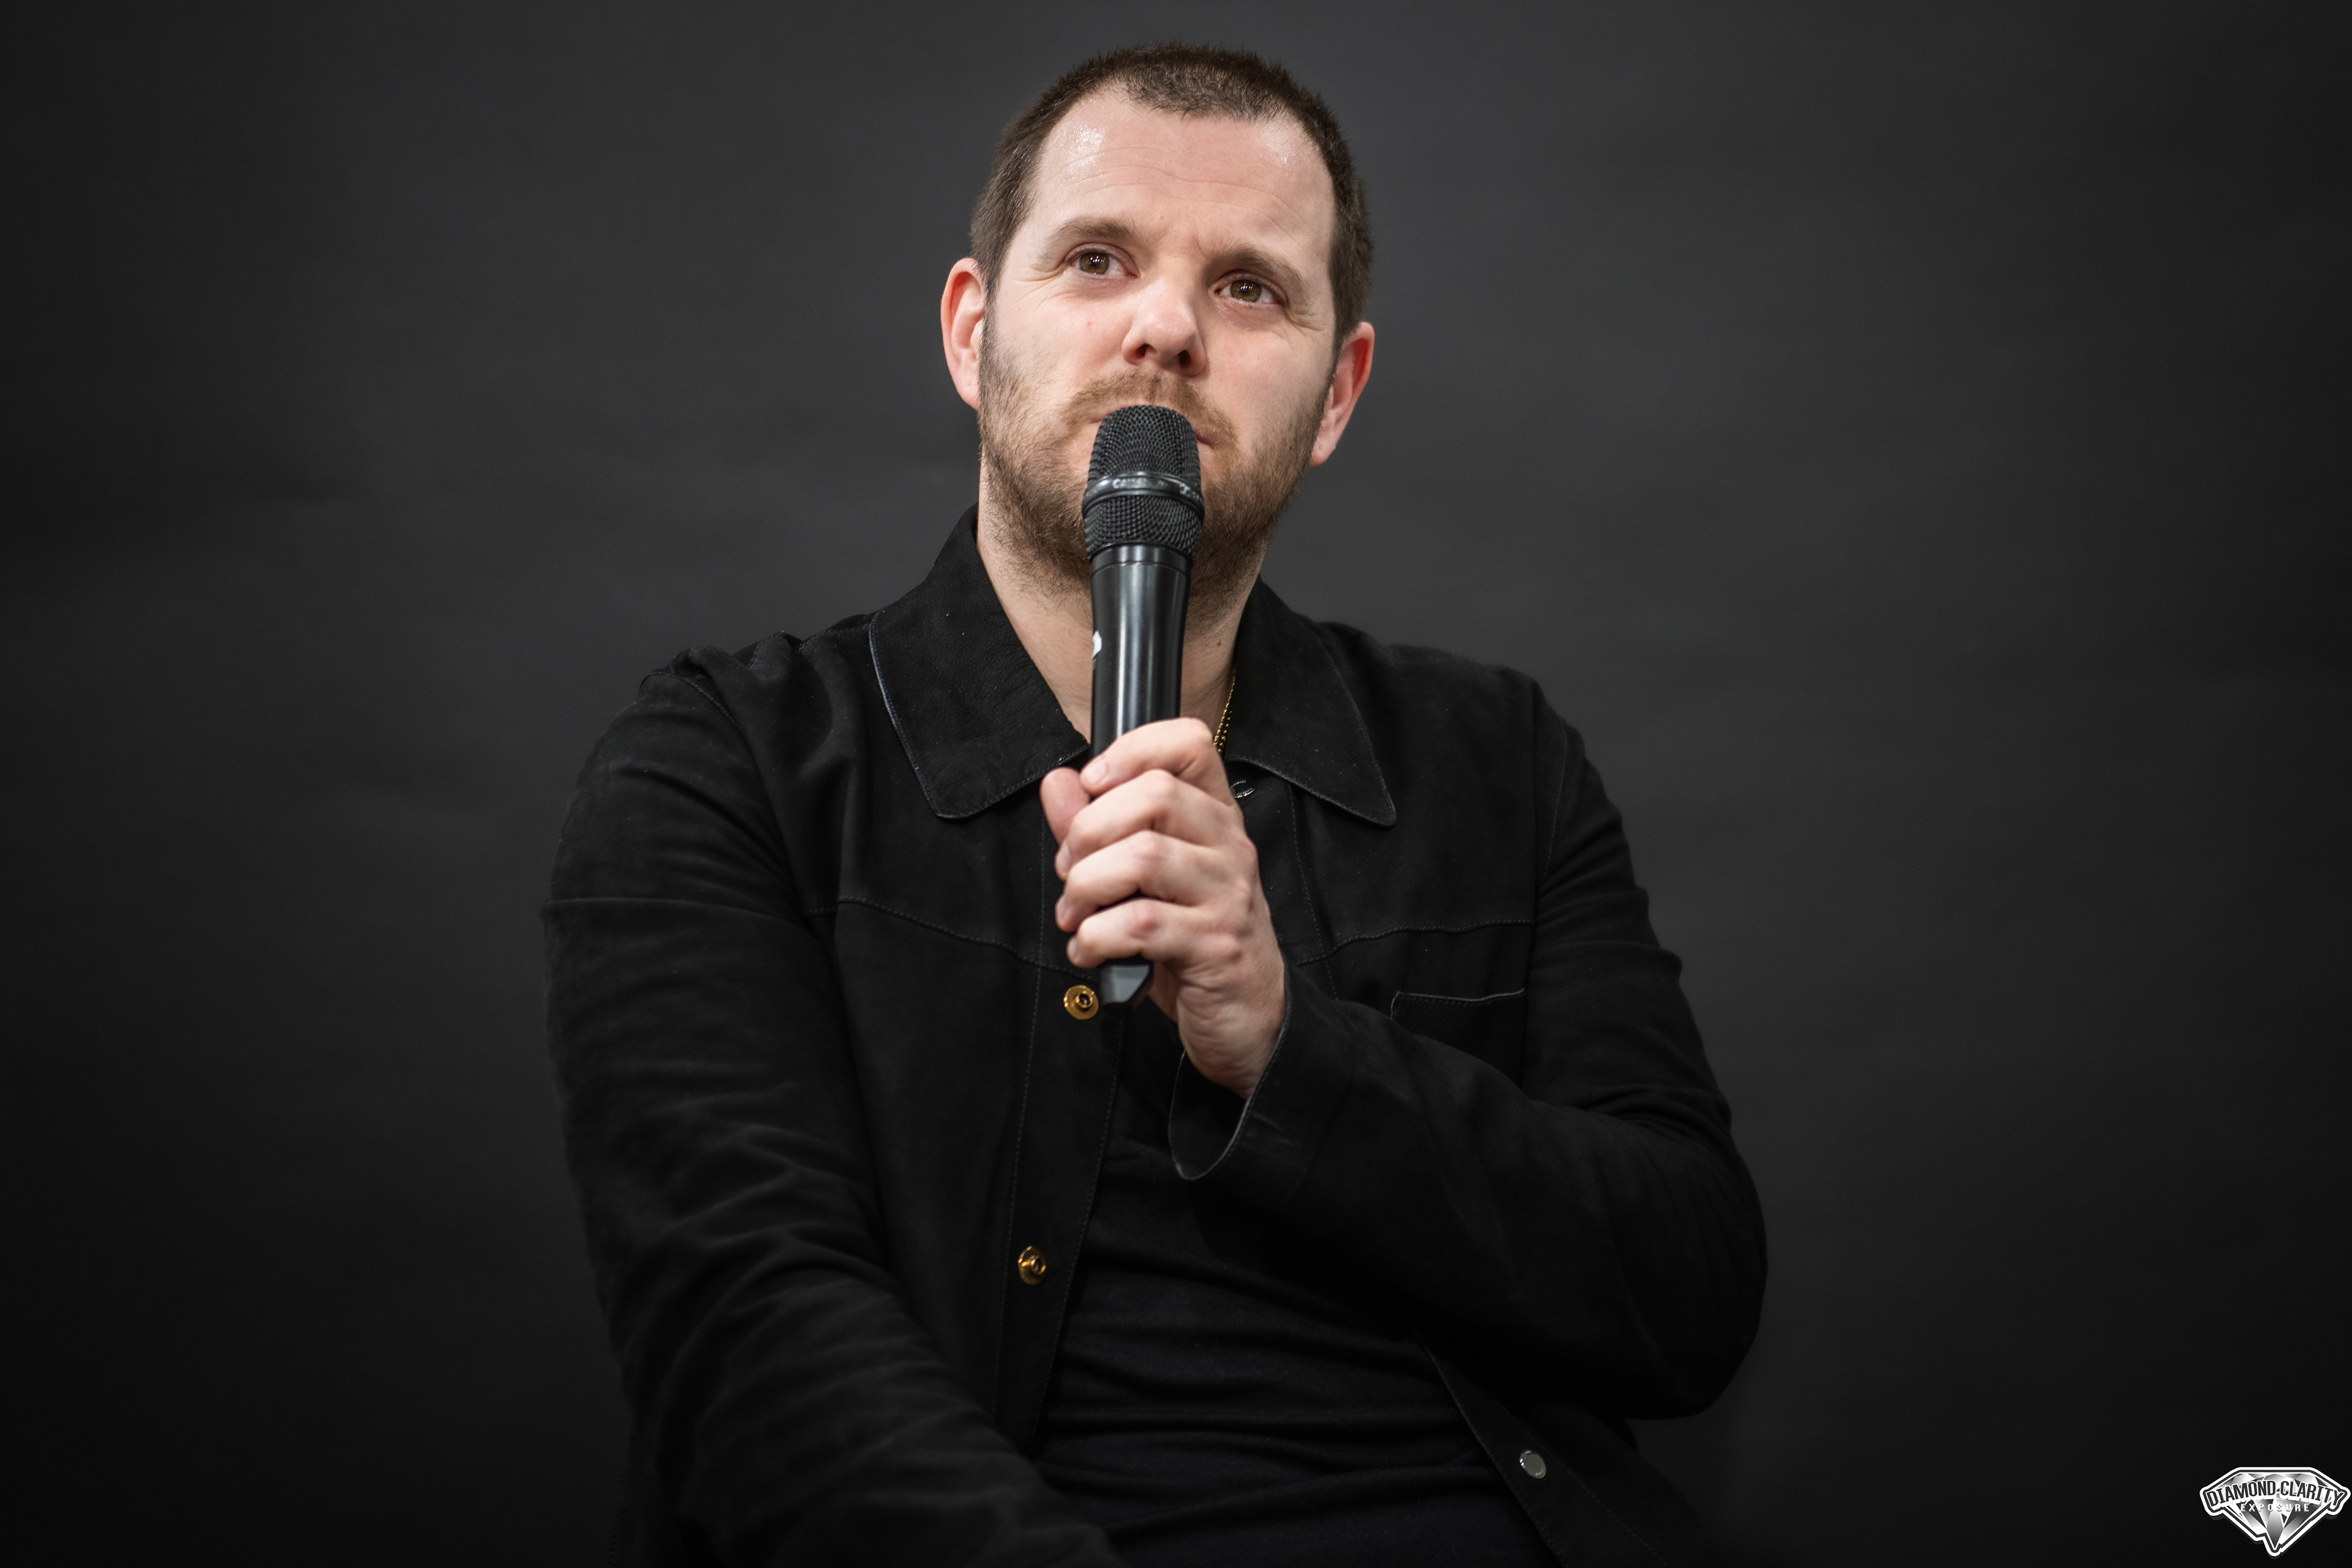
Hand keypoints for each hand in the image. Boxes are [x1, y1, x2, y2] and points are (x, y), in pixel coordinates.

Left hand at [1042, 717, 1284, 1095]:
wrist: (1250, 1020)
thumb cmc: (1194, 944)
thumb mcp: (1142, 880)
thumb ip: (1098, 828)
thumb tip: (1059, 784)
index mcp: (1213, 819)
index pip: (1189, 745)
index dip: (1132, 751)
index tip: (1093, 786)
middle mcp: (1228, 847)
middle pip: (1155, 795)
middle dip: (1089, 831)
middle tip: (1072, 872)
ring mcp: (1227, 896)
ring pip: (1144, 856)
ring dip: (1087, 887)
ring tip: (1077, 915)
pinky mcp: (1217, 947)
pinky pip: (1143, 923)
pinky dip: (1097, 937)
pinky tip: (1091, 951)